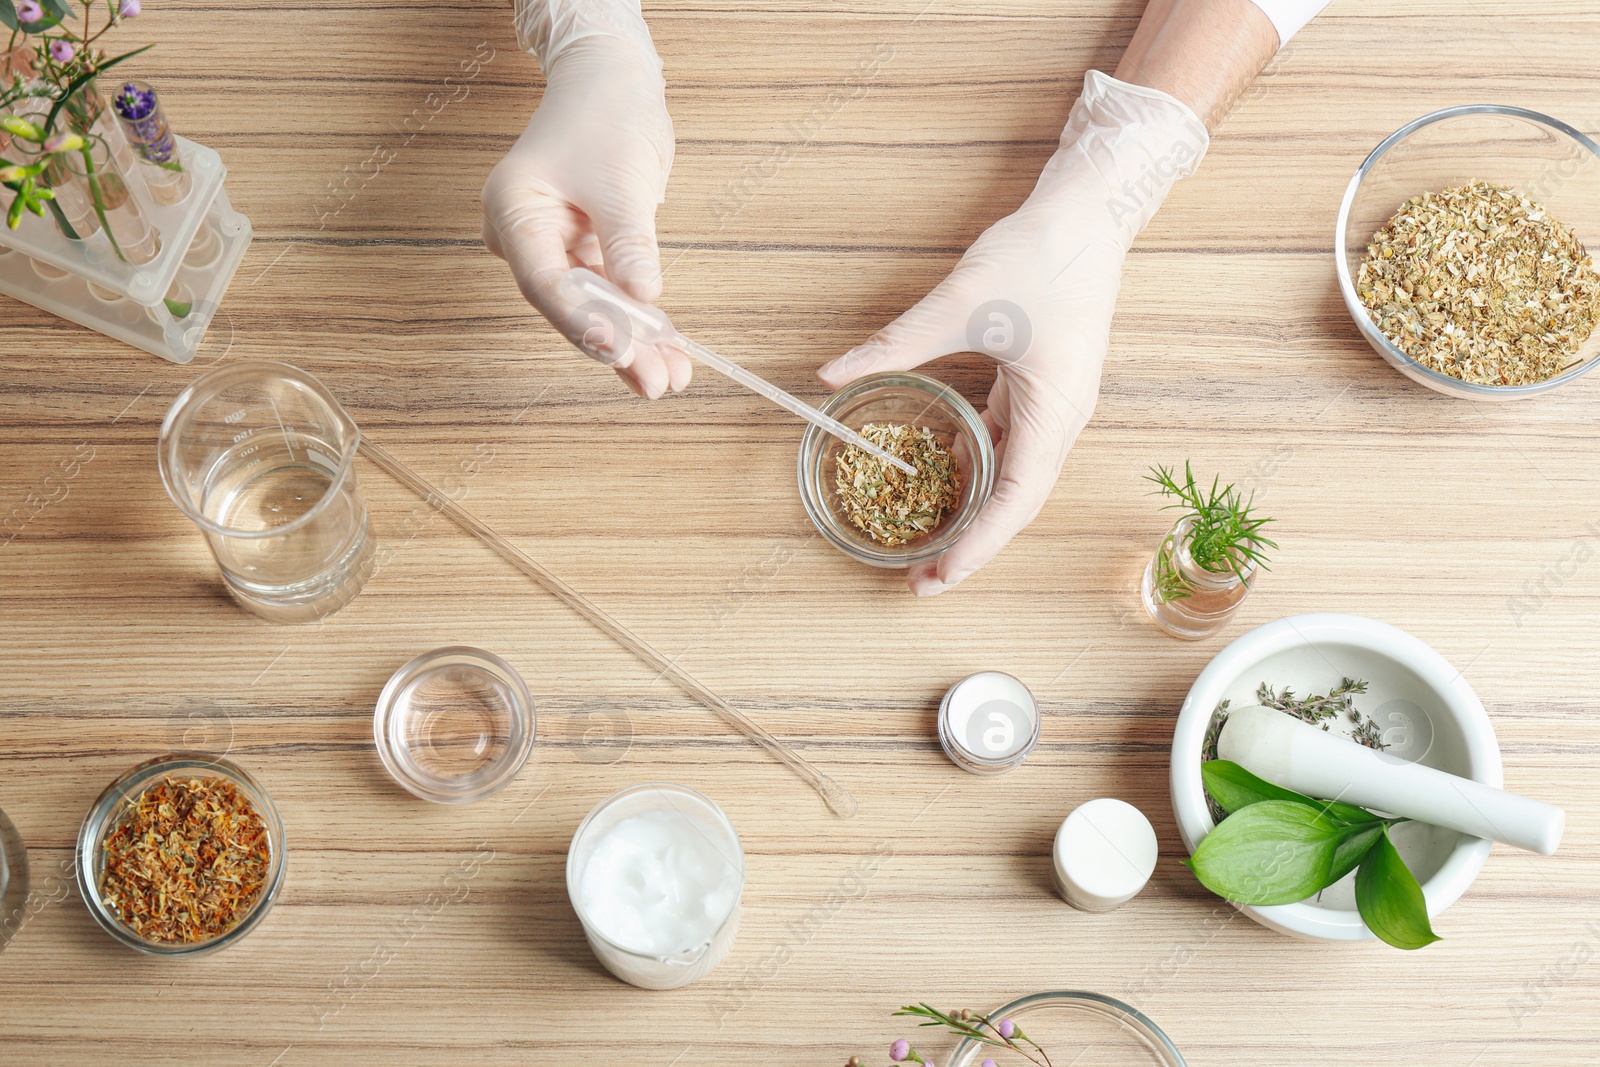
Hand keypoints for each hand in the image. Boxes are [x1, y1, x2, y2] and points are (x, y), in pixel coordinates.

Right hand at [481, 33, 689, 398]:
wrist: (613, 82)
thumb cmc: (606, 114)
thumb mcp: (621, 180)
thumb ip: (629, 241)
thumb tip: (643, 295)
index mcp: (515, 209)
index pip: (544, 280)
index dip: (582, 321)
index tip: (618, 349)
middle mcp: (526, 234)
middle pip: (567, 304)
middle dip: (615, 344)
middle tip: (656, 380)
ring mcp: (554, 245)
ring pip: (592, 307)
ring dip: (634, 343)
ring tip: (671, 377)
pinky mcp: (584, 251)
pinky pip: (610, 295)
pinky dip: (639, 321)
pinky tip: (667, 353)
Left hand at [819, 72, 1207, 595]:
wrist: (1089, 212)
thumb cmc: (1040, 256)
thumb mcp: (959, 303)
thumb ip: (895, 344)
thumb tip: (829, 375)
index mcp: (1054, 412)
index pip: (1015, 503)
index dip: (975, 547)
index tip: (938, 578)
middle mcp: (1061, 420)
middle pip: (1016, 503)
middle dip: (970, 545)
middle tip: (920, 580)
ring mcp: (1055, 404)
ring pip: (1013, 476)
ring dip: (974, 510)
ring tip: (929, 540)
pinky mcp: (1042, 386)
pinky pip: (1009, 442)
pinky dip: (977, 466)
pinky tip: (941, 475)